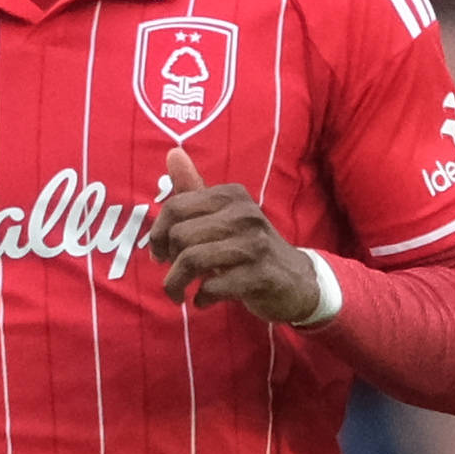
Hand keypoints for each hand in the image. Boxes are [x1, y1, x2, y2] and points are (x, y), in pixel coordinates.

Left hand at [150, 149, 332, 326]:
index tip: (160, 254)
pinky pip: (213, 287)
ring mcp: (255, 245)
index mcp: (231, 195)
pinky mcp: (261, 276)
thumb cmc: (249, 246)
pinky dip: (200, 298)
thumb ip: (195, 188)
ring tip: (179, 293)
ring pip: (193, 260)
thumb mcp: (224, 214)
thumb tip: (172, 153)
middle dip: (168, 262)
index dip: (158, 234)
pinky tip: (203, 300)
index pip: (175, 207)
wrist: (296, 279)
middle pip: (180, 235)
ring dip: (176, 284)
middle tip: (174, 276)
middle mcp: (244, 214)